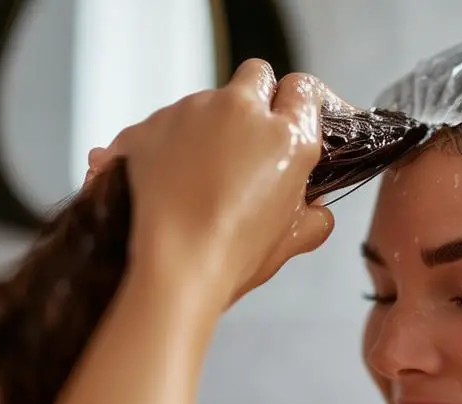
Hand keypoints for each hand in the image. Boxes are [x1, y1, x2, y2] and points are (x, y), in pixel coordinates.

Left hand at [90, 59, 335, 317]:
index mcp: (285, 136)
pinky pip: (165, 125)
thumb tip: (313, 208)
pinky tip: (169, 184)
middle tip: (250, 145)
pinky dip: (169, 146)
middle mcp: (238, 111)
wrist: (167, 269)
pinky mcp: (147, 125)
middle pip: (256, 76)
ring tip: (201, 180)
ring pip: (206, 102)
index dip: (299, 105)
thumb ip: (313, 216)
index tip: (294, 121)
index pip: (304, 89)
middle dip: (256, 101)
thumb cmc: (230, 256)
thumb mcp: (291, 242)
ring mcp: (188, 112)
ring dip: (209, 128)